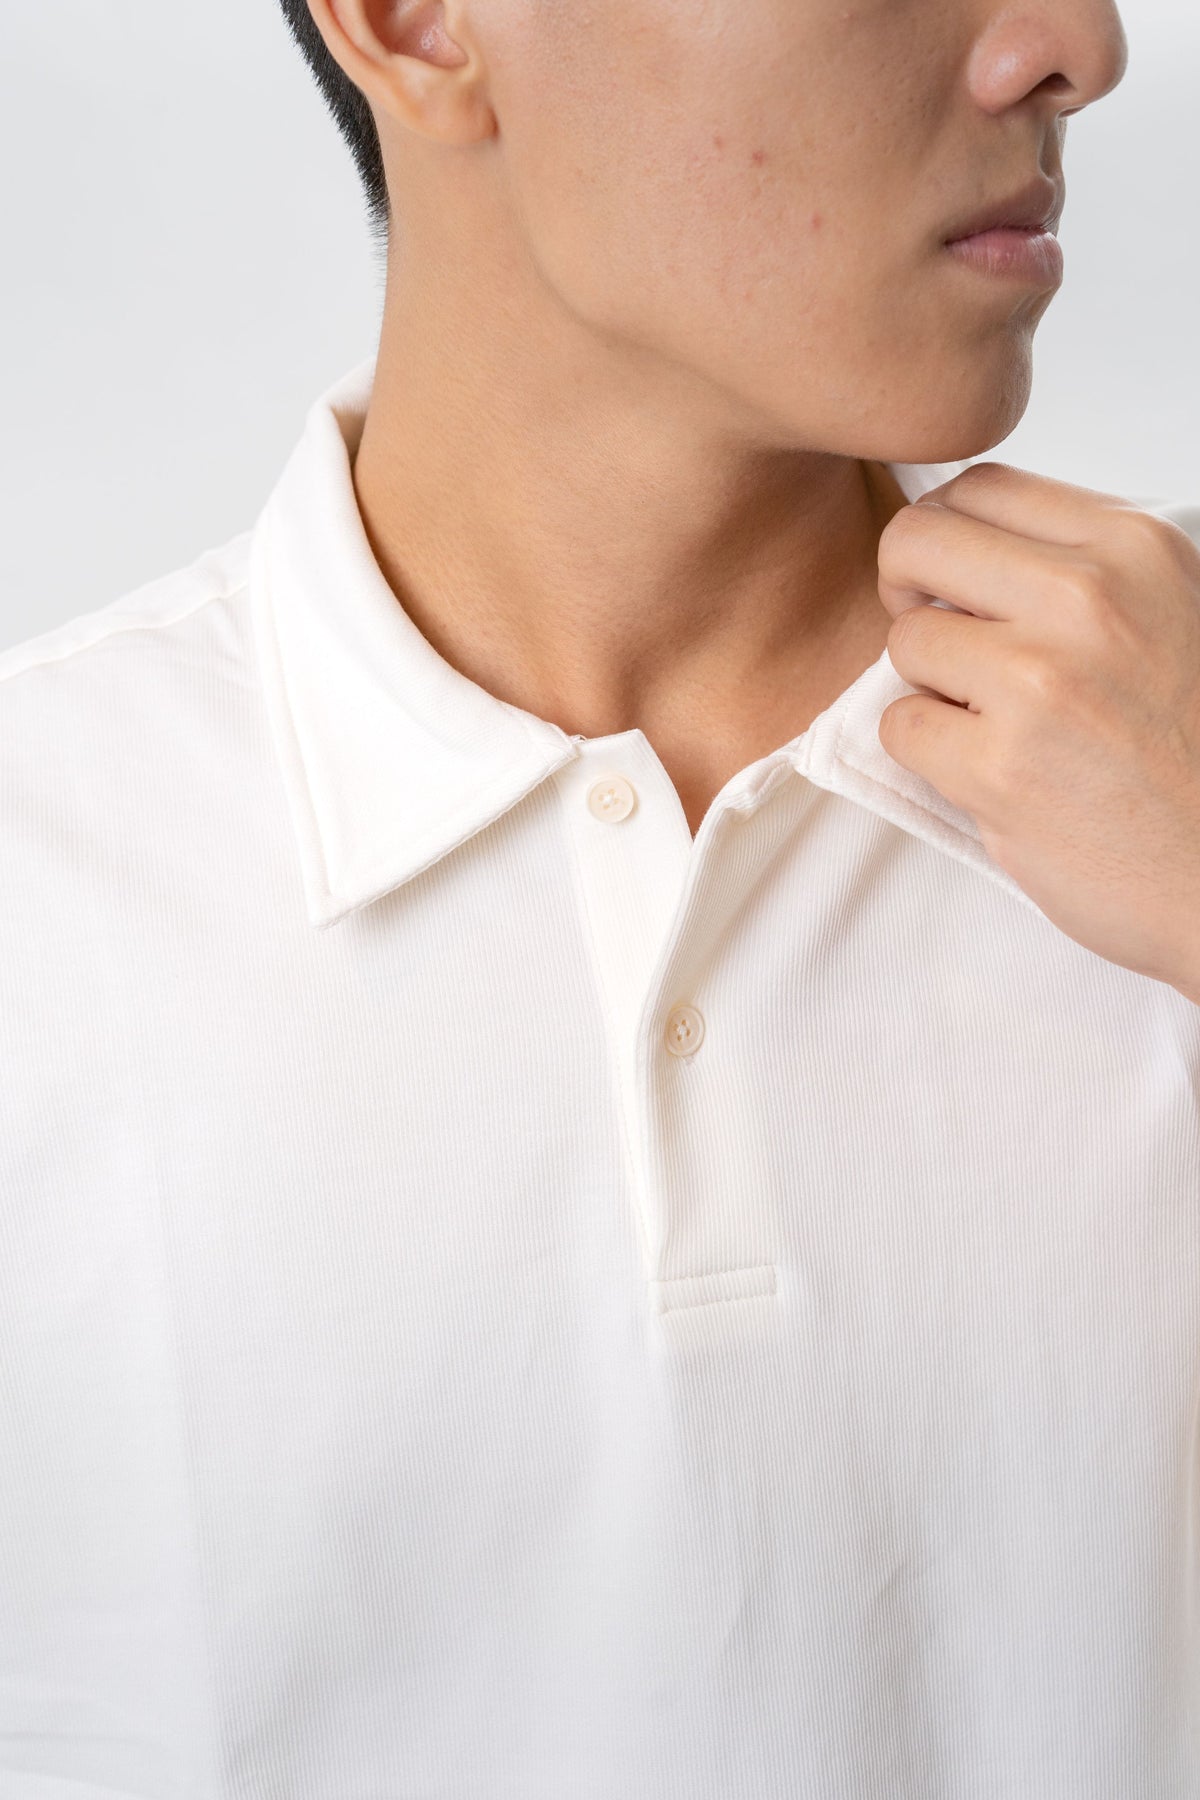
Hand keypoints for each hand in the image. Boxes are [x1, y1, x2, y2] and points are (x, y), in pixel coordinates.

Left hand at [875, 461, 1199, 1002]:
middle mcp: (1088, 601)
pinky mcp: (999, 769)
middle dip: (908, 590)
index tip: (957, 581)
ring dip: (930, 685)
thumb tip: (968, 541)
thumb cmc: (1196, 752)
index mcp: (1133, 550)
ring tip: (994, 722)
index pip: (981, 488)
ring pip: (905, 641)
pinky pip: (900, 728)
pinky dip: (929, 754)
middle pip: (917, 543)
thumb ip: (1083, 571)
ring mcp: (1039, 684)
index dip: (947, 536)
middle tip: (943, 642)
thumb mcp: (1174, 613)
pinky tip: (991, 771)